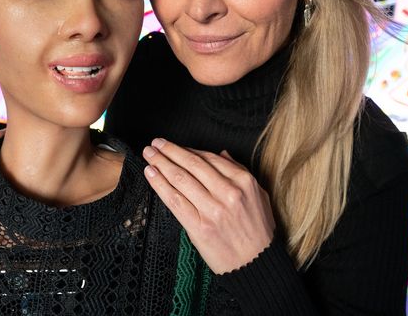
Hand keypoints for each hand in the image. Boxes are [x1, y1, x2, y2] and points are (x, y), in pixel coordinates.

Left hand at [142, 138, 274, 273]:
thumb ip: (239, 172)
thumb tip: (222, 153)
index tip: (174, 145)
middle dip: (170, 151)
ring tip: (149, 154)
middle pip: (192, 165)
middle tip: (155, 143)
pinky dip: (160, 185)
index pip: (209, 158)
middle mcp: (228, 193)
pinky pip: (174, 201)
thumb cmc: (258, 231)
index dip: (187, 149)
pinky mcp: (199, 227)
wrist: (256, 264)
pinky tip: (151, 174)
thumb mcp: (259, 195)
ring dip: (161, 163)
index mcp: (244, 182)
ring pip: (180, 179)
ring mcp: (213, 210)